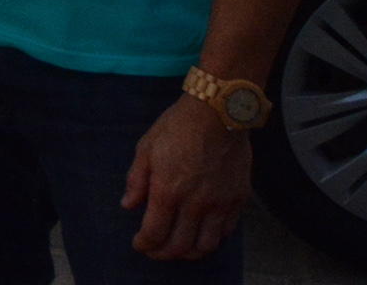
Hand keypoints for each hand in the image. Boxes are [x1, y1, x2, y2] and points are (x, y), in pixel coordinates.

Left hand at [124, 92, 252, 260]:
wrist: (218, 113)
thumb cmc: (177, 127)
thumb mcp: (146, 148)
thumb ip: (137, 180)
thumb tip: (128, 206)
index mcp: (167, 191)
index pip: (154, 232)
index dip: (144, 244)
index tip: (139, 245)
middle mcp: (195, 203)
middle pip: (180, 245)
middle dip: (164, 254)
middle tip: (156, 252)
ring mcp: (220, 203)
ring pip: (206, 245)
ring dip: (190, 253)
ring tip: (180, 250)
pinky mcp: (238, 199)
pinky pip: (226, 231)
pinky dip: (213, 239)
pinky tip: (203, 234)